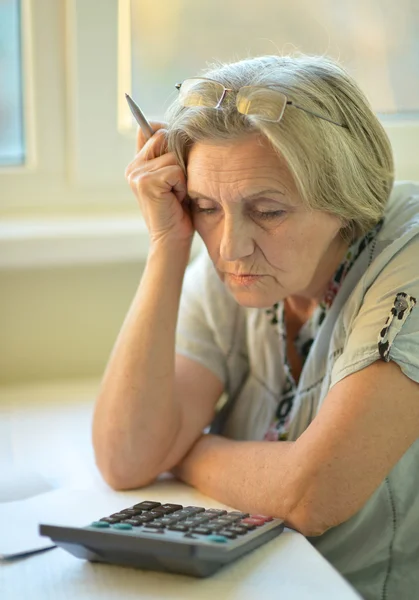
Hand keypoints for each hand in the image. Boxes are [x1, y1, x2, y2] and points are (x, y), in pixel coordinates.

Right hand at [125, 122, 193, 246]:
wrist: (172, 241)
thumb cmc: (178, 212)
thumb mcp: (174, 180)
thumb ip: (169, 156)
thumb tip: (179, 129)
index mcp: (137, 164)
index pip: (150, 129)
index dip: (167, 135)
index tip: (177, 153)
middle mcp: (133, 167)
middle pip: (164, 137)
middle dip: (178, 159)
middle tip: (177, 185)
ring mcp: (137, 174)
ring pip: (173, 156)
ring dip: (183, 176)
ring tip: (177, 194)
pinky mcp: (146, 182)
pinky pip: (176, 170)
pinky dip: (182, 186)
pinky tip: (176, 200)